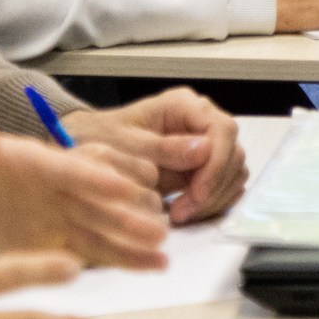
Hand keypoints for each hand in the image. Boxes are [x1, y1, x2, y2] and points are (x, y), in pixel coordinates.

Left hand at [0, 129, 167, 267]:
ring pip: (103, 229)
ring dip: (133, 243)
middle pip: (99, 202)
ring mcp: (60, 212)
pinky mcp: (56, 237)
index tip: (127, 187)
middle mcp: (57, 186)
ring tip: (163, 258)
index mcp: (37, 160)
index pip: (72, 168)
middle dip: (128, 218)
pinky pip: (92, 250)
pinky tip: (146, 267)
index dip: (99, 179)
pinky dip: (120, 259)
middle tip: (158, 230)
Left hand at [63, 89, 247, 223]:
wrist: (86, 148)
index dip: (216, 165)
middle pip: (232, 152)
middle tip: (183, 212)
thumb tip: (205, 149)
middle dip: (213, 187)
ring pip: (233, 171)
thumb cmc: (99, 139)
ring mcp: (205, 143)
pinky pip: (225, 185)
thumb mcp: (125, 144)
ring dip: (214, 198)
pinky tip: (187, 211)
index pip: (222, 130)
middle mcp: (200, 120)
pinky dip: (212, 202)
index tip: (197, 193)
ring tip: (180, 213)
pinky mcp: (204, 166)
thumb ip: (164, 148)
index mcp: (184, 105)